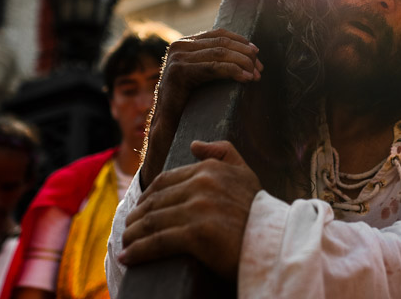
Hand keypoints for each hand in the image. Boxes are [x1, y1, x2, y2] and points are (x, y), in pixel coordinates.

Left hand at [120, 140, 261, 279]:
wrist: (275, 244)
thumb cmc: (259, 213)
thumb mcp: (245, 173)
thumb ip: (223, 152)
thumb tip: (194, 144)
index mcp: (210, 169)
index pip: (165, 180)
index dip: (147, 196)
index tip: (139, 210)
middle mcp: (202, 185)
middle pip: (155, 201)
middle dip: (136, 218)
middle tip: (127, 230)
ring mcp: (199, 209)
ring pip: (153, 221)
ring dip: (132, 235)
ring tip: (125, 245)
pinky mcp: (197, 235)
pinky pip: (158, 242)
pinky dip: (138, 251)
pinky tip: (128, 257)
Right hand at [141, 29, 262, 185]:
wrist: (169, 125)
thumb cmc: (189, 103)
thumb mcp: (202, 75)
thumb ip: (214, 60)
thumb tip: (247, 53)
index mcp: (185, 44)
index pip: (219, 34)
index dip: (241, 42)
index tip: (257, 54)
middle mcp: (179, 46)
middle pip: (221, 43)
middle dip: (244, 54)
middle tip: (260, 68)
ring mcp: (177, 58)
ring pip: (219, 53)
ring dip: (242, 63)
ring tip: (256, 75)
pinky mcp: (179, 71)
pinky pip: (213, 67)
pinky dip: (233, 71)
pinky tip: (245, 78)